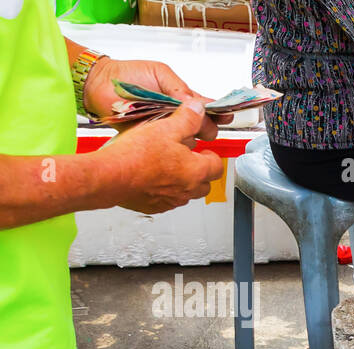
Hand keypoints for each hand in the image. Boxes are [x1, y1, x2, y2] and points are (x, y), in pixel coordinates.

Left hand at [83, 58, 225, 138]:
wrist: (99, 84)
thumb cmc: (127, 74)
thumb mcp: (159, 73)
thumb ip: (179, 87)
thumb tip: (195, 103)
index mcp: (181, 99)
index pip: (205, 109)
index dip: (218, 113)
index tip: (225, 116)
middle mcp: (175, 116)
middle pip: (202, 128)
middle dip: (205, 126)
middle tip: (201, 124)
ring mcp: (163, 129)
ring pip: (187, 140)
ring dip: (188, 136)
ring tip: (183, 130)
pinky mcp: (150, 139)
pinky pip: (165, 146)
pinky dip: (169, 144)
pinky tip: (170, 141)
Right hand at [99, 102, 224, 213]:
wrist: (109, 176)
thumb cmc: (136, 155)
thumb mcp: (165, 128)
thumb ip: (187, 119)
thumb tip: (198, 110)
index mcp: (195, 171)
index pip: (217, 166)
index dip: (210, 155)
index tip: (203, 149)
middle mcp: (187, 190)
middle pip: (204, 183)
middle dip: (199, 170)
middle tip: (186, 156)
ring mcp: (171, 201)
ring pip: (186, 192)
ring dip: (182, 180)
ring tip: (165, 164)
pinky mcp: (154, 206)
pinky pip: (167, 199)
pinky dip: (163, 189)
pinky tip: (150, 176)